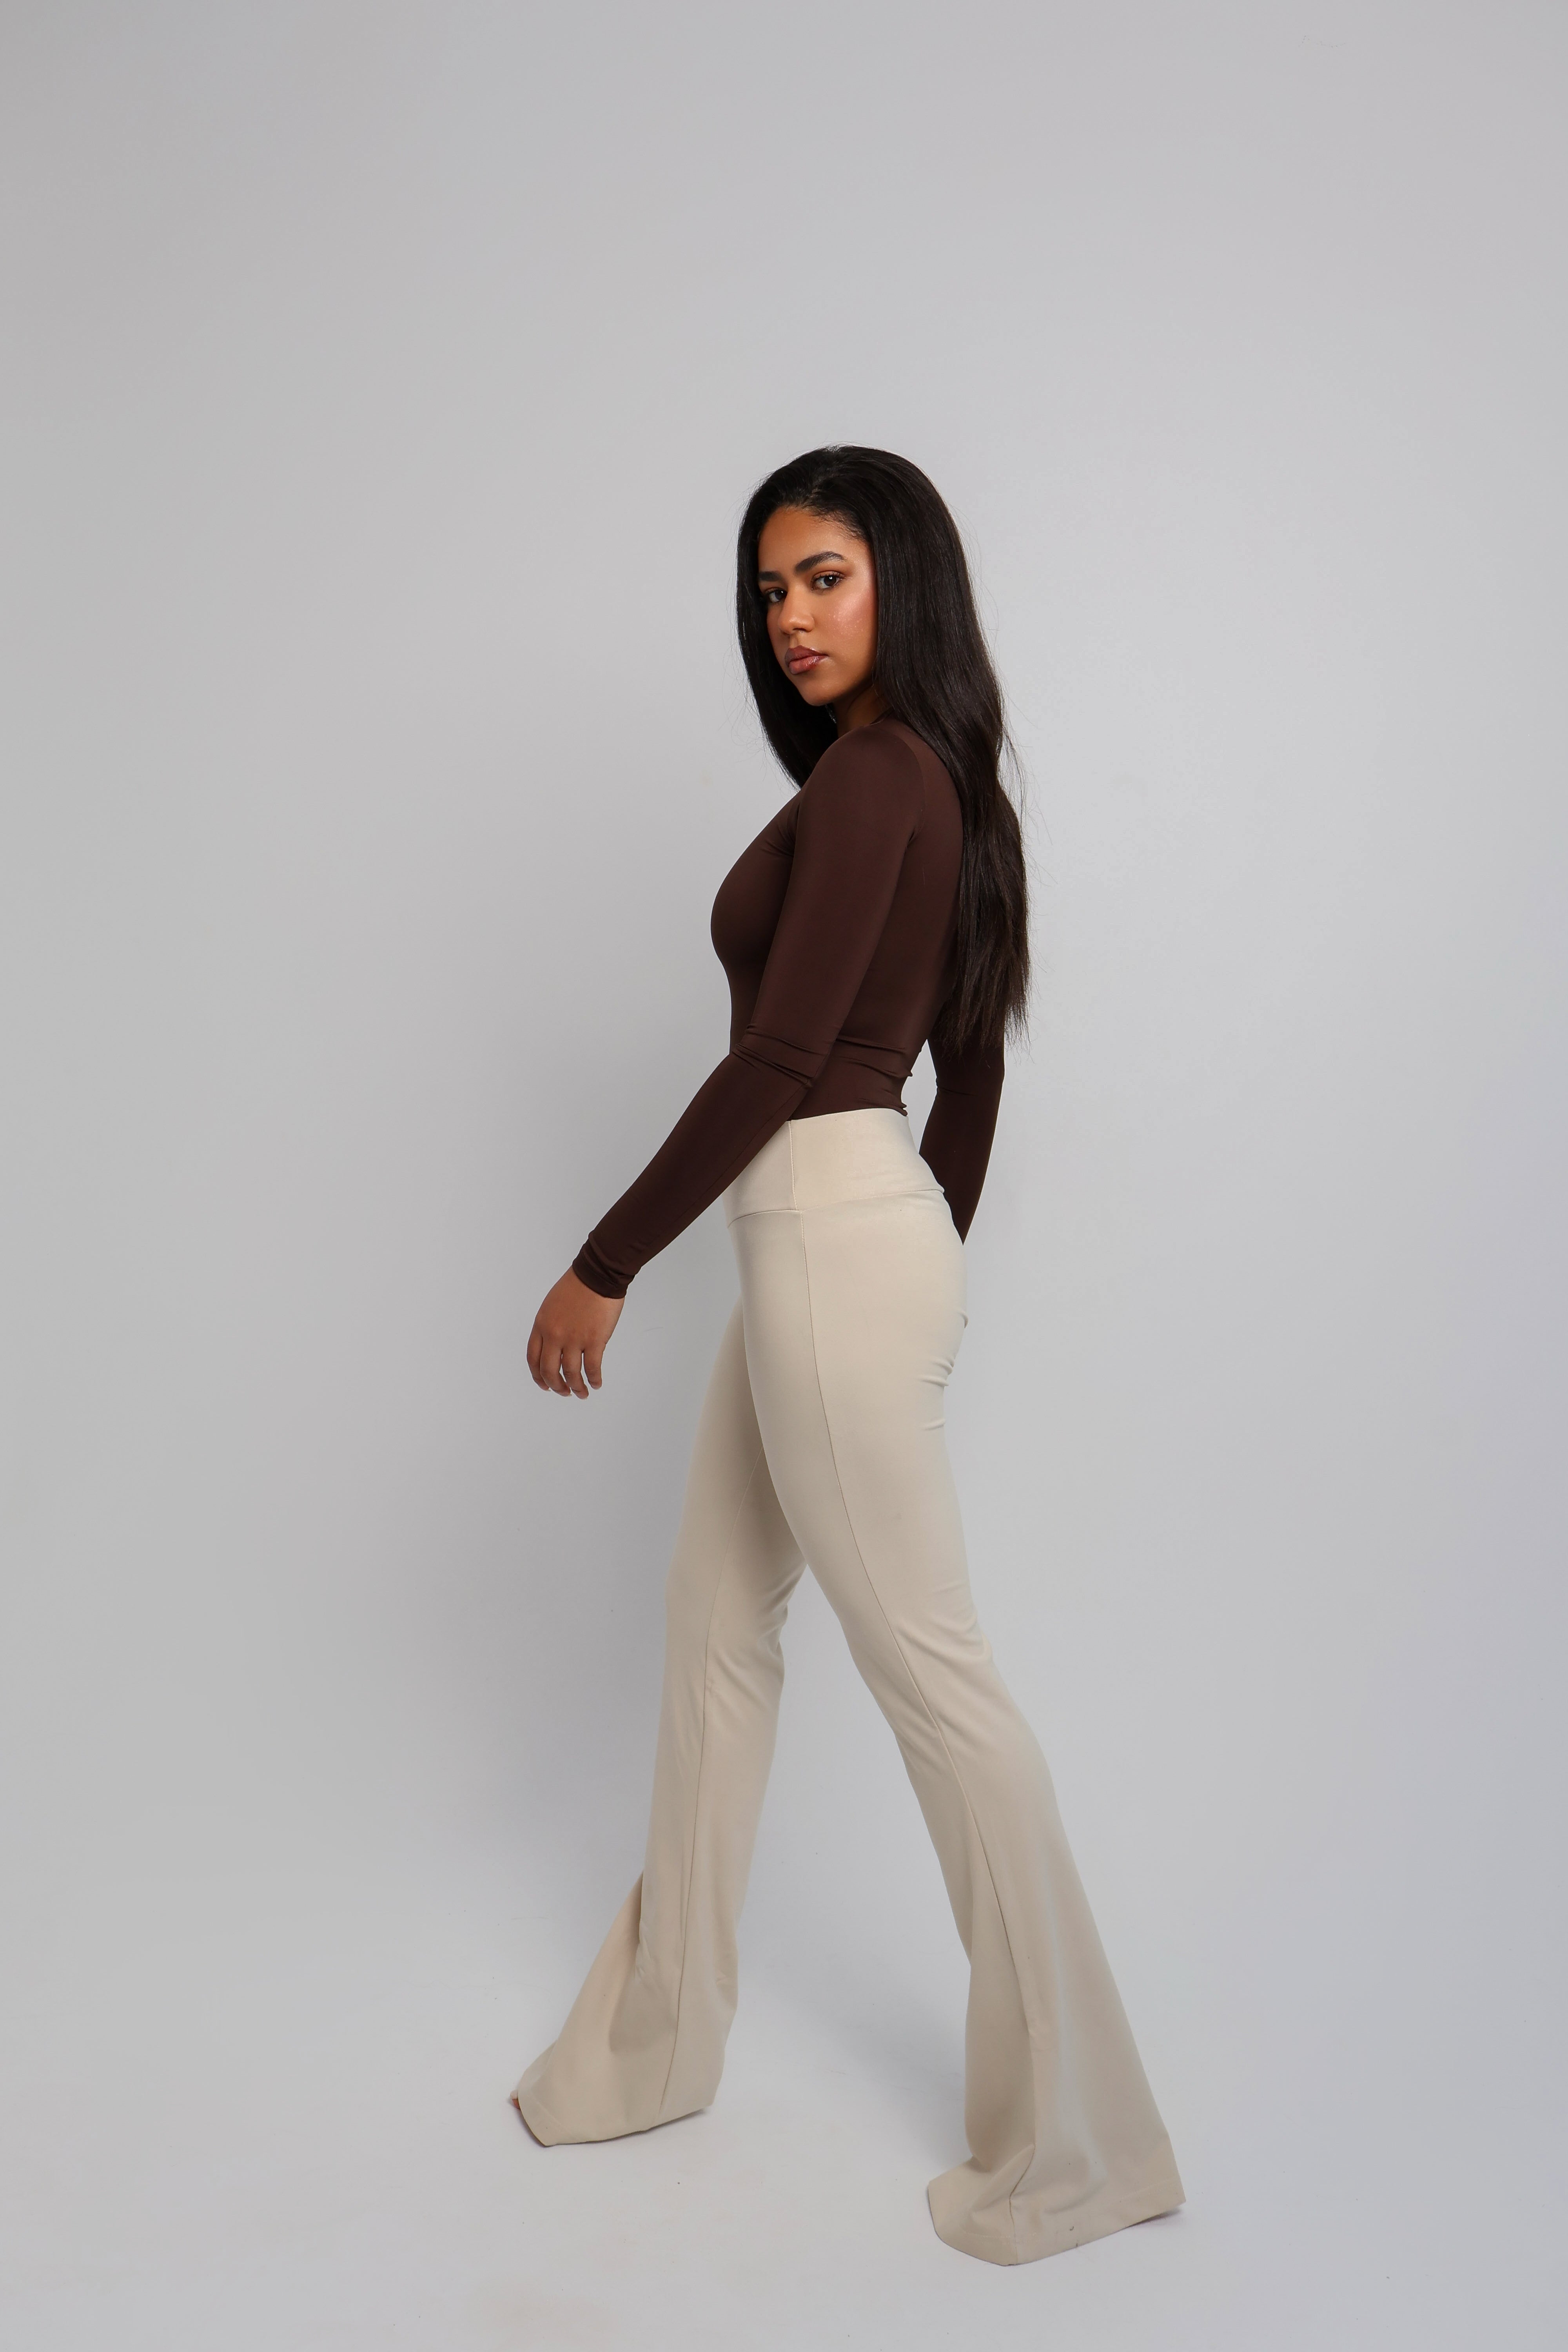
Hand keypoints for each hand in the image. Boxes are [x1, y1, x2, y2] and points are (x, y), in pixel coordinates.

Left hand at [527, 1268, 623, 1397]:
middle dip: (556, 1386)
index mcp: (541, 1326)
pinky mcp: (594, 1340)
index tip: (545, 1384)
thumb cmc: (577, 1286)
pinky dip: (594, 1379)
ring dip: (577, 1388)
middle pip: (549, 1371)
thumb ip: (549, 1327)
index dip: (538, 1376)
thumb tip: (554, 1347)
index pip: (533, 1359)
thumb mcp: (551, 1306)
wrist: (597, 1275)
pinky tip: (596, 1383)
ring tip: (582, 1393)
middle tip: (564, 1392)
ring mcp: (574, 1339)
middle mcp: (554, 1335)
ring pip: (571, 1373)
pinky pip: (592, 1368)